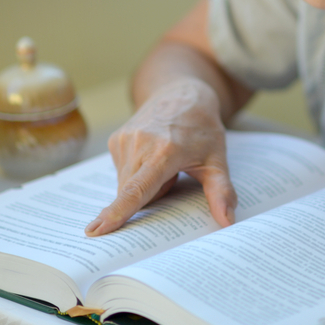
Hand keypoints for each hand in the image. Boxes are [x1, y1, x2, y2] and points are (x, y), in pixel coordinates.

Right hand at [85, 78, 237, 235]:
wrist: (181, 94)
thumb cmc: (201, 127)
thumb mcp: (217, 160)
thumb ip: (221, 191)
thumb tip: (227, 221)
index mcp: (164, 151)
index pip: (136, 189)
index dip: (118, 212)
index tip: (97, 230)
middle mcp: (139, 143)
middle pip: (133, 194)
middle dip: (152, 196)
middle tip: (175, 176)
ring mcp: (124, 139)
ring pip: (125, 185)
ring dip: (144, 186)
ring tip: (165, 164)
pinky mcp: (115, 139)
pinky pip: (122, 173)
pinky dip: (136, 174)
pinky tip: (152, 158)